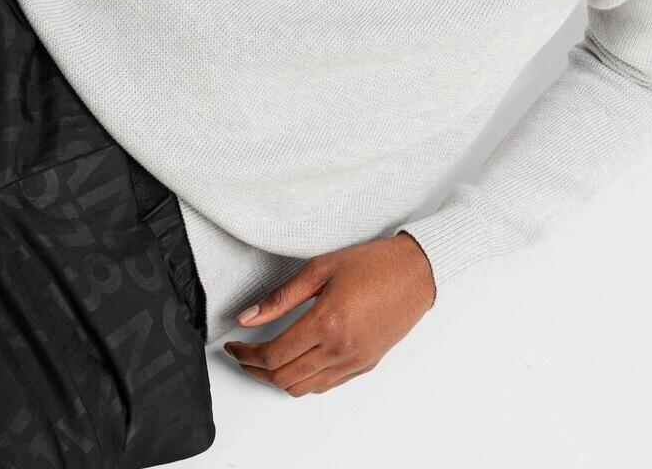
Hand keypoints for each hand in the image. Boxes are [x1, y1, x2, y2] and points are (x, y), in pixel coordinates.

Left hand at [223, 233, 435, 395]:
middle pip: (283, 377)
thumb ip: (281, 297)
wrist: (417, 272)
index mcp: (327, 322)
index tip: (234, 346)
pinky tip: (296, 362)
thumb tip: (247, 317)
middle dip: (256, 370)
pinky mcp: (365, 365)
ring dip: (278, 379)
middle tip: (243, 354)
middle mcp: (340, 348)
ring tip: (265, 360)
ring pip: (302, 388)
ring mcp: (354, 361)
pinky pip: (325, 386)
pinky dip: (304, 380)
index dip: (246, 355)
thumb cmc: (373, 263)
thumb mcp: (321, 268)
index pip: (273, 354)